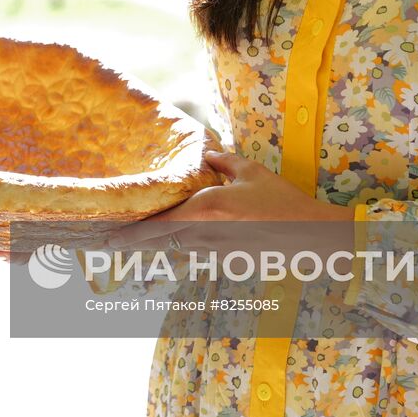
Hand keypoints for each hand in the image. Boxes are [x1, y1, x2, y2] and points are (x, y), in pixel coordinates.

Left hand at [104, 151, 352, 257]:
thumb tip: (205, 153)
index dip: (130, 232)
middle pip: (160, 242)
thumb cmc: (282, 201)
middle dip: (133, 243)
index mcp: (205, 210)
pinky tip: (181, 244)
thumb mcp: (251, 172)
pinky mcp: (228, 263)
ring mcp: (216, 253)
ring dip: (159, 244)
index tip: (108, 237)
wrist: (310, 237)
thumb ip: (223, 162)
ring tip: (133, 243)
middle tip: (107, 245)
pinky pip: (199, 253)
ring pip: (178, 248)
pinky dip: (186, 247)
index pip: (157, 224)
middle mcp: (205, 235)